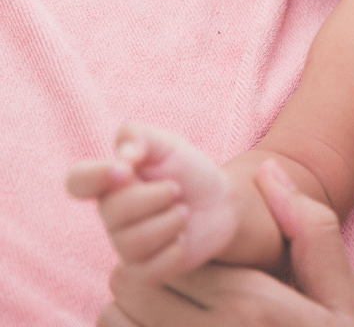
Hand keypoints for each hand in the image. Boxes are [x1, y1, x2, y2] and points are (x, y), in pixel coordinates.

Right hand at [66, 122, 237, 282]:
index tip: (126, 170)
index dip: (94, 176)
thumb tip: (123, 154)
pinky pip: (148, 270)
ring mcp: (125, 244)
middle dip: (156, 196)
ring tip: (184, 212)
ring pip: (133, 242)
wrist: (222, 203)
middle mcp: (111, 215)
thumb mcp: (168, 144)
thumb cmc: (188, 172)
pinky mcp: (144, 269)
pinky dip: (174, 252)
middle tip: (178, 190)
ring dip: (170, 222)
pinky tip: (183, 239)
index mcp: (110, 182)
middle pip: (113, 212)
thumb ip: (139, 136)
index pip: (77, 181)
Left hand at [96, 159, 353, 326]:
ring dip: (132, 311)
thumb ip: (311, 232)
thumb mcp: (343, 297)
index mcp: (251, 307)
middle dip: (147, 274)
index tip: (193, 251)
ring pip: (114, 319)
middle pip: (131, 284)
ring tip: (169, 312)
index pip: (173, 253)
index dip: (175, 245)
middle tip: (178, 282)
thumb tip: (270, 172)